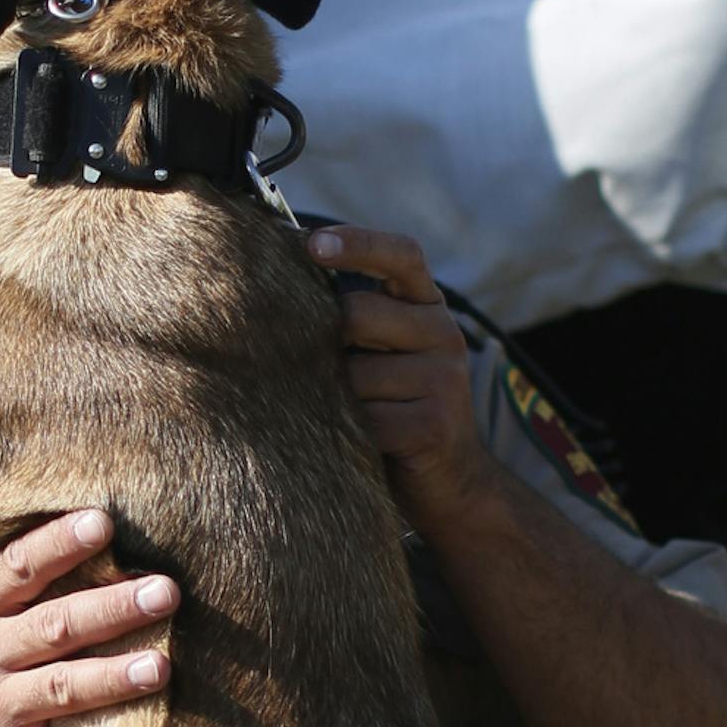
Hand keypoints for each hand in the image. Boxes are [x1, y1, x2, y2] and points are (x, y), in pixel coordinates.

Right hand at [0, 509, 175, 726]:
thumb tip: (87, 551)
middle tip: (165, 592)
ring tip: (161, 669)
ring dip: (112, 678)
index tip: (102, 522)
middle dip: (112, 608)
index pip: (17, 570)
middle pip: (55, 626)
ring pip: (61, 688)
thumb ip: (12, 600)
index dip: (58, 545)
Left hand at [310, 224, 497, 537]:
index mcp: (428, 307)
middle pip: (357, 314)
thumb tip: (278, 294)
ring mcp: (444, 379)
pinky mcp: (432, 424)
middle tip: (322, 375)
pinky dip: (346, 435)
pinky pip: (364, 419)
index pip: (401, 255)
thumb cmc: (392, 410)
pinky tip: (357, 444)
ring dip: (334, 400)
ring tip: (348, 419)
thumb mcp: (379, 355)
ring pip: (353, 374)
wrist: (448, 483)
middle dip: (325, 344)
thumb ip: (351, 323)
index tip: (311, 244)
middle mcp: (443, 334)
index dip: (358, 243)